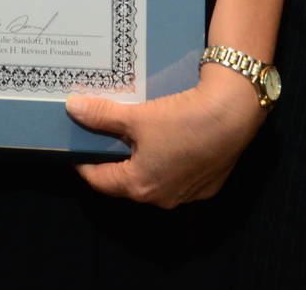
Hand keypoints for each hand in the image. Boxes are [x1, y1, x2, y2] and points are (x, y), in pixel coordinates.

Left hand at [63, 68, 264, 207]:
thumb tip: (72, 107)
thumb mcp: (137, 116)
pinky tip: (171, 140)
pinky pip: (179, 176)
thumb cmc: (182, 119)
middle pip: (127, 181)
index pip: (99, 180)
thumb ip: (102, 115)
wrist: (233, 115)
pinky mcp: (208, 185)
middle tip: (105, 136)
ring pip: (155, 179)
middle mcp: (161, 198)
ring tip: (138, 136)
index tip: (76, 148)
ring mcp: (187, 195)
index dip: (84, 163)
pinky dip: (170, 161)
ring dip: (143, 161)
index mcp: (139, 186)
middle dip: (115, 159)